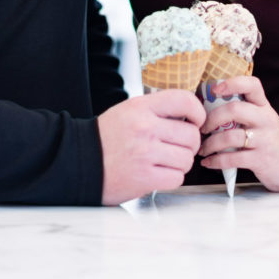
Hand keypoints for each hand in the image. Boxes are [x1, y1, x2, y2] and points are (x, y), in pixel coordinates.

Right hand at [98, 90, 205, 204]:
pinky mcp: (145, 178)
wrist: (81, 162)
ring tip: (165, 161)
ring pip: (186, 159)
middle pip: (191, 135)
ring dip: (180, 162)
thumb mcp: (128, 111)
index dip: (197, 112)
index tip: (197, 120)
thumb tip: (189, 115)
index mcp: (141, 107)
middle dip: (189, 144)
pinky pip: (177, 178)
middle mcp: (145, 128)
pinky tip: (159, 173)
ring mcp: (146, 154)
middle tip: (178, 146)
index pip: (183, 100)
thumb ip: (157, 110)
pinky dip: (172, 178)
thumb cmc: (107, 138)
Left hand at [199, 76, 278, 191]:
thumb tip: (206, 105)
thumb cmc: (268, 138)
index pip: (252, 85)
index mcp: (264, 106)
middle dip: (212, 118)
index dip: (232, 83)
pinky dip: (215, 161)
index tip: (214, 90)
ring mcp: (264, 140)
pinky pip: (232, 159)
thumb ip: (242, 110)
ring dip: (210, 144)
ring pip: (230, 137)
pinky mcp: (261, 160)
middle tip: (202, 127)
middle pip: (235, 110)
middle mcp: (266, 119)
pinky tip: (208, 162)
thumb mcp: (261, 118)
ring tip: (203, 149)